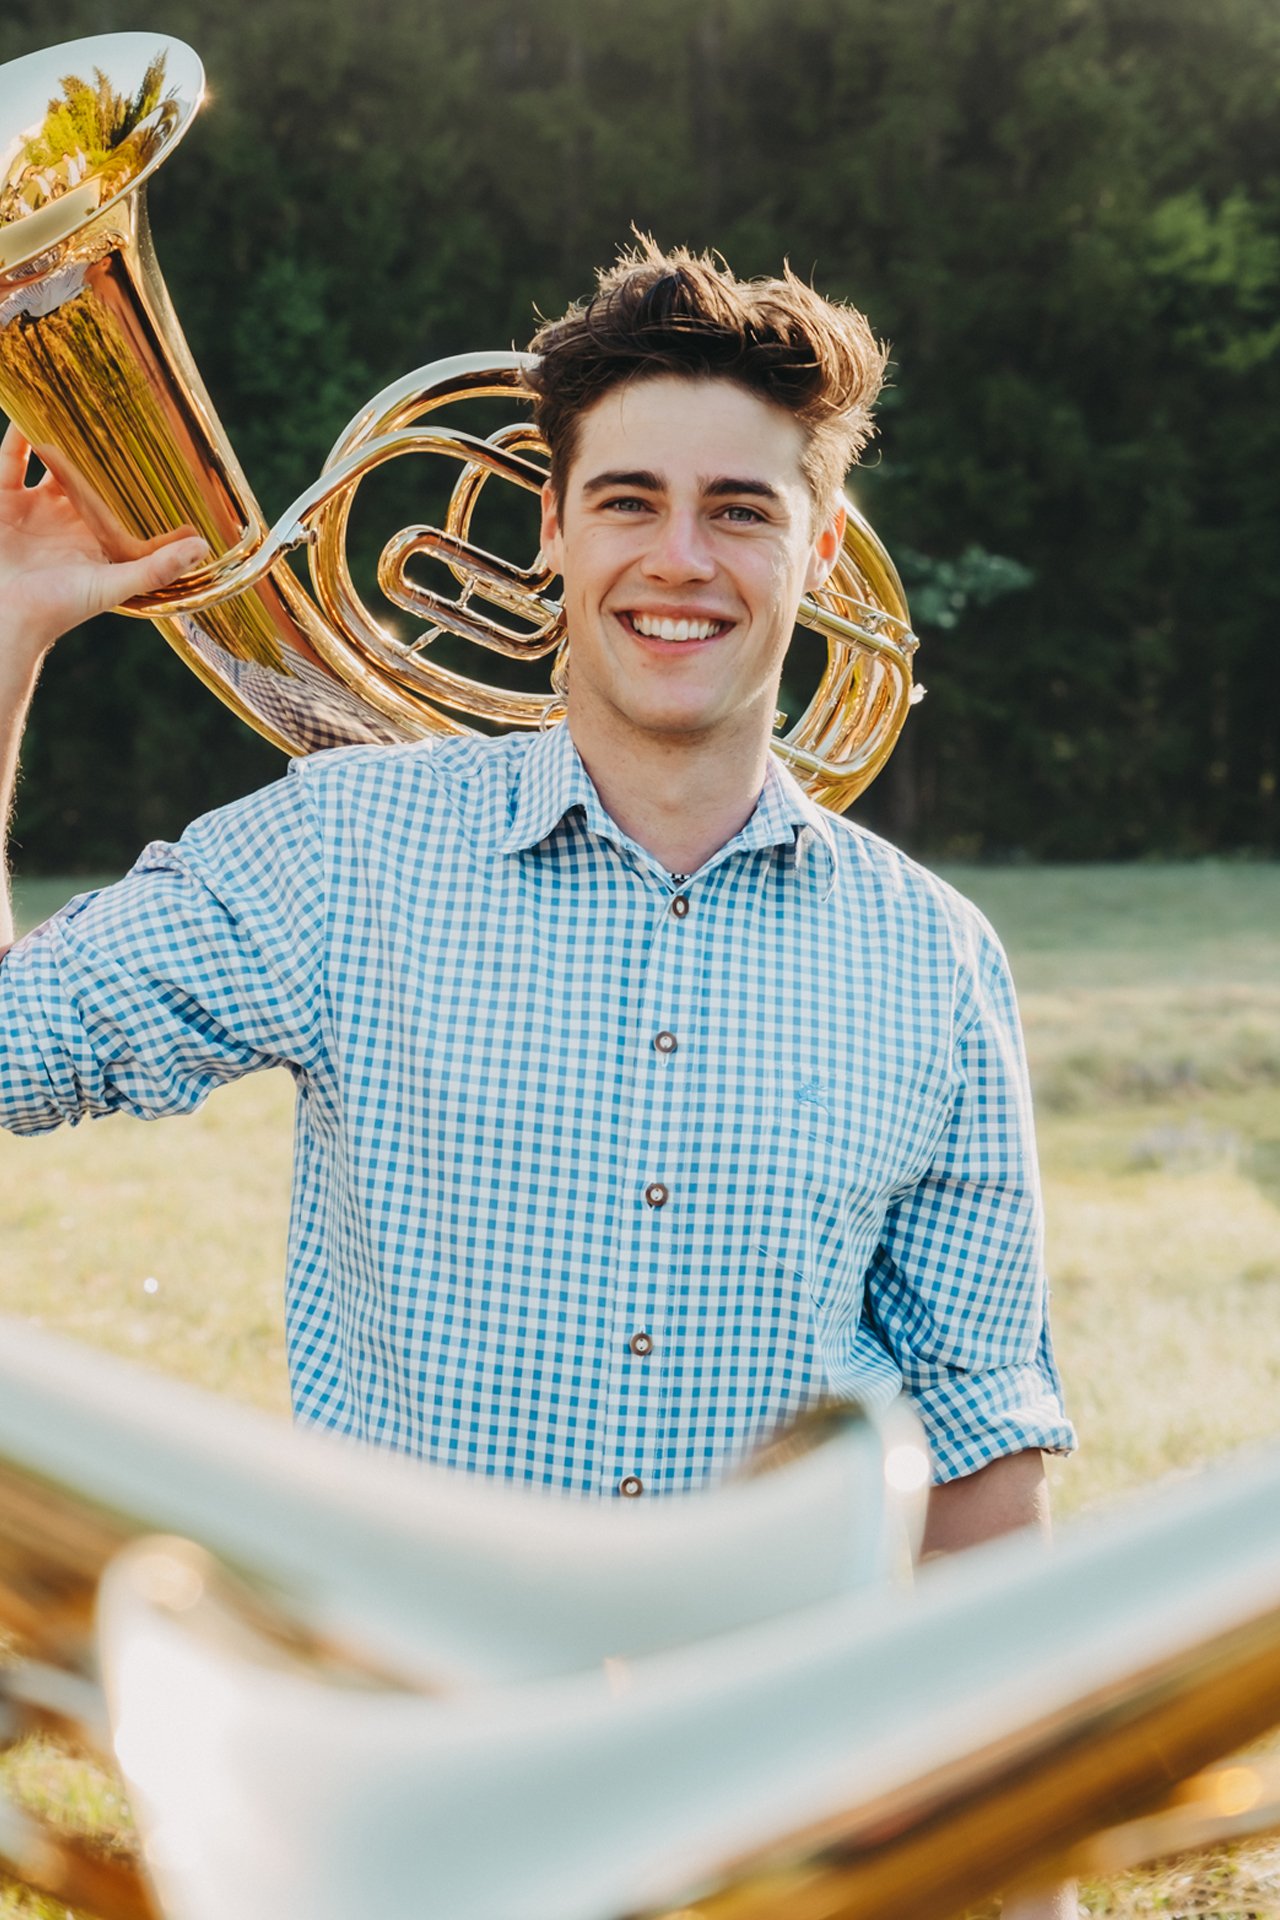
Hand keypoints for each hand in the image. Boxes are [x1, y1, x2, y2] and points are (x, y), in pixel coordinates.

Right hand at [0, 422, 207, 661]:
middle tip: (120, 418)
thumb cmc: (59, 609)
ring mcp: (34, 509)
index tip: (174, 469)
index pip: (127, 510)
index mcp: (96, 539)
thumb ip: (156, 568)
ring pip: (51, 465)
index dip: (146, 494)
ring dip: (60, 438)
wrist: (3, 618)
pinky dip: (18, 438)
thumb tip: (202, 548)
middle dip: (100, 454)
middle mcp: (67, 521)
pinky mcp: (3, 500)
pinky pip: (10, 461)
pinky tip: (29, 412)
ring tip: (75, 406)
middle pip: (88, 478)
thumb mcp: (113, 586)